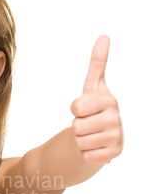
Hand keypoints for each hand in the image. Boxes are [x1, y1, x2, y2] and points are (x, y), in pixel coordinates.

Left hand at [70, 35, 123, 163]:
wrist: (99, 136)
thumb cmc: (93, 110)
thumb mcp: (92, 87)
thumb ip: (97, 64)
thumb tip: (104, 37)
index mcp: (109, 100)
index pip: (77, 107)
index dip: (75, 109)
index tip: (83, 108)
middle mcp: (116, 118)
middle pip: (77, 126)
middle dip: (76, 126)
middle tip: (86, 124)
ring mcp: (117, 137)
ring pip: (80, 142)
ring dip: (80, 140)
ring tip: (90, 135)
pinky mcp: (114, 154)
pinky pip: (88, 156)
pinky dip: (85, 154)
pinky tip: (94, 147)